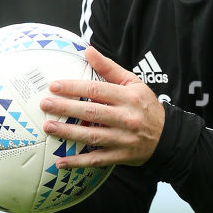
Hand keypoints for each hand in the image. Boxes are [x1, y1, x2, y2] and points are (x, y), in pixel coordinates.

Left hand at [39, 47, 165, 167]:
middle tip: (45, 105)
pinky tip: (61, 162)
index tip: (54, 86)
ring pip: (92, 136)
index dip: (74, 88)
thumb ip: (109, 68)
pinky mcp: (121, 156)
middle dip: (66, 108)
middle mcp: (126, 118)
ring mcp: (123, 139)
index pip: (96, 91)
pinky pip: (97, 160)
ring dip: (68, 133)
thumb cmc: (145, 106)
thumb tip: (88, 50)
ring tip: (49, 127)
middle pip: (91, 113)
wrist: (167, 137)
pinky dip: (79, 162)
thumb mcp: (132, 83)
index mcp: (128, 97)